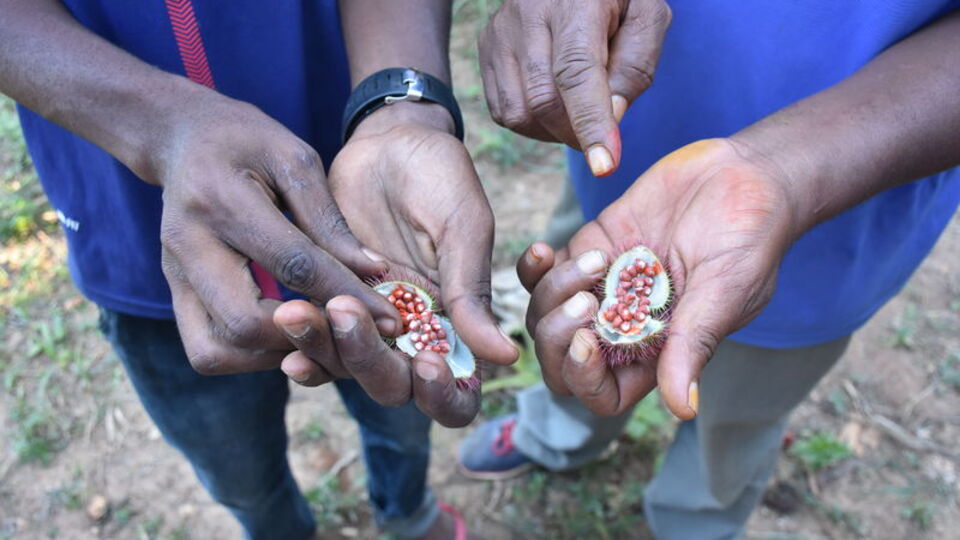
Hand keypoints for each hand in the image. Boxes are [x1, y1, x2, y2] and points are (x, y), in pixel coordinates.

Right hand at [155, 89, 398, 374]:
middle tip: (347, 333)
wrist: (180, 137)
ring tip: (317, 338)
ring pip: (215, 351)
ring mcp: (174, 275)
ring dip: (272, 356)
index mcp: (222, 201)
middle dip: (304, 337)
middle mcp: (188, 245)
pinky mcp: (174, 293)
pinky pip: (205, 350)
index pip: (293, 265)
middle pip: (244, 323)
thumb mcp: (295, 159)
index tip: (390, 318)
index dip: (346, 296)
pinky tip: (286, 336)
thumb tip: (373, 273)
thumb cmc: (247, 141)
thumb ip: (330, 219)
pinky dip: (249, 357)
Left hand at [271, 102, 518, 426]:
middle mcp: (412, 335)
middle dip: (369, 362)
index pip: (457, 393)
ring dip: (324, 348)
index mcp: (456, 325)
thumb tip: (504, 355)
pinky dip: (301, 339)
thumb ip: (472, 291)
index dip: (443, 396)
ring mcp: (370, 322)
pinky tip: (285, 321)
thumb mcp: (463, 227)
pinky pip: (316, 340)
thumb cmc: (439, 178)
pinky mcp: (329, 301)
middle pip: (394, 387)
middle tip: (346, 312)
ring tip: (298, 311)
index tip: (427, 362)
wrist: (390, 139)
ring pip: (347, 367)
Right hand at [479, 0, 670, 175]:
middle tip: (600, 137)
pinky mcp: (486, 48)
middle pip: (544, 100)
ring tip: (577, 112)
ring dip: (553, 131)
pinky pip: (503, 110)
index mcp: (574, 2)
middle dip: (576, 133)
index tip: (604, 165)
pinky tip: (554, 104)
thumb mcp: (647, 18)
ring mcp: (500, 33)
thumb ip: (636, 66)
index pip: (576, 72)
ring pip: (519, 113)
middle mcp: (527, 14)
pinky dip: (532, 123)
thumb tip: (611, 118)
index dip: (590, 122)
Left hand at [520, 139, 797, 418]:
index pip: (602, 394)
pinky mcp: (590, 249)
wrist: (743, 176)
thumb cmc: (749, 238)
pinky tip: (544, 251)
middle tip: (586, 302)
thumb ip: (694, 345)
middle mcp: (624, 327)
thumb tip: (684, 409)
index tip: (587, 340)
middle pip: (562, 359)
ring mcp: (602, 289)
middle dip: (557, 338)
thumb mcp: (724, 292)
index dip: (583, 379)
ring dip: (552, 294)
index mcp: (657, 352)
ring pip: (546, 315)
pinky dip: (534, 268)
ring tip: (595, 261)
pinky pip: (543, 272)